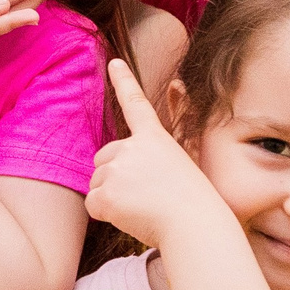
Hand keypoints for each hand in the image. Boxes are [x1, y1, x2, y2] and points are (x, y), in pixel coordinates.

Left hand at [84, 60, 227, 248]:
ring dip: (113, 198)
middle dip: (115, 177)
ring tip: (144, 208)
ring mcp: (117, 169)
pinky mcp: (107, 194)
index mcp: (154, 138)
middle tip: (145, 195)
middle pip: (103, 159)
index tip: (114, 62)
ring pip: (97, 184)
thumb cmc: (195, 203)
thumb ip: (169, 147)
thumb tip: (179, 108)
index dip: (124, 81)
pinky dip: (107, 214)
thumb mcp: (186, 164)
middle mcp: (132, 147)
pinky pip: (93, 204)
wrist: (195, 227)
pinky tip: (132, 217)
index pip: (136, 104)